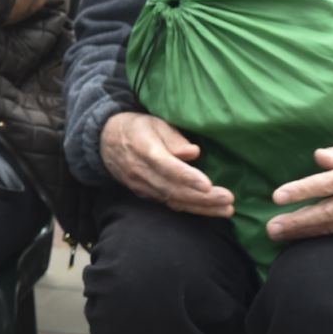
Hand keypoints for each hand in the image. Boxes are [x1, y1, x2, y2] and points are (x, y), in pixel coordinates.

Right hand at [100, 112, 234, 216]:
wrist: (105, 142)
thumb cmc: (136, 128)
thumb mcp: (154, 122)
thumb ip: (173, 137)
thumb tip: (193, 152)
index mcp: (143, 148)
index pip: (165, 165)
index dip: (186, 176)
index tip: (208, 185)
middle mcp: (140, 171)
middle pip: (172, 188)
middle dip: (202, 198)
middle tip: (228, 200)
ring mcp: (141, 185)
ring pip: (172, 200)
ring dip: (201, 207)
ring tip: (226, 210)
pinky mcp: (144, 194)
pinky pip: (169, 204)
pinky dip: (190, 209)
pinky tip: (210, 210)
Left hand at [267, 140, 332, 240]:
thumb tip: (318, 156)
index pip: (327, 183)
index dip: (302, 190)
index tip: (277, 196)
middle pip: (327, 212)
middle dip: (297, 221)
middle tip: (271, 228)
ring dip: (305, 232)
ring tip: (279, 234)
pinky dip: (322, 233)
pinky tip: (302, 235)